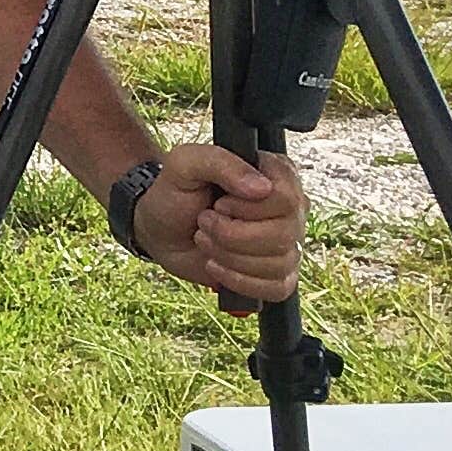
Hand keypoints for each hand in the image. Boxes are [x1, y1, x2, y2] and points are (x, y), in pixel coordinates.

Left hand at [134, 143, 307, 303]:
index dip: (247, 208)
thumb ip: (221, 162)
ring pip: (280, 263)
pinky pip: (278, 288)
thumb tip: (262, 188)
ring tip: (206, 241)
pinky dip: (240, 281)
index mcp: (277, 174)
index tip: (219, 204)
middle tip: (205, 222)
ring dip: (230, 257)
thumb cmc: (176, 191)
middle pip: (284, 234)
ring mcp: (287, 242)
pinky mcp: (277, 272)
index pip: (286, 198)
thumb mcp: (186, 163)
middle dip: (231, 234)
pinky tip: (217, 266)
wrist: (160, 228)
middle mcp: (290, 208)